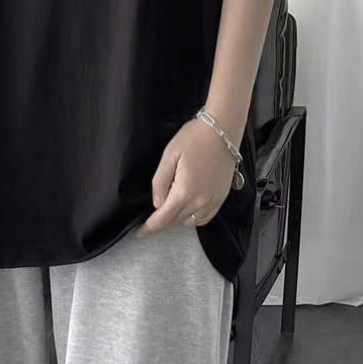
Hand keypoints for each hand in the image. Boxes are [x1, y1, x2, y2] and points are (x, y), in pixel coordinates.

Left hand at [136, 116, 237, 236]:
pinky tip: (188, 206)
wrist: (222, 130)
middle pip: (176, 220)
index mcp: (184, 192)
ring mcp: (214, 201)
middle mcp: (200, 201)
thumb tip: (158, 203)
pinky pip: (206, 217)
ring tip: (171, 203)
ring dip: (178, 218)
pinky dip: (194, 217)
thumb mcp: (169, 156)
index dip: (150, 228)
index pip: (164, 218)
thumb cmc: (193, 139)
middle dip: (163, 218)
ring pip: (191, 222)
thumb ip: (160, 182)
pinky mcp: (222, 197)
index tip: (140, 233)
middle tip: (154, 209)